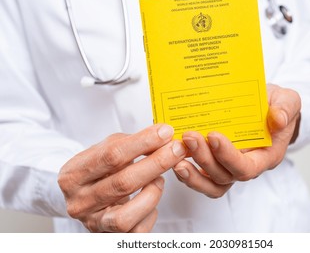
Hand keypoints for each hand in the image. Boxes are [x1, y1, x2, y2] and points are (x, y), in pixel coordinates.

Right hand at [58, 124, 186, 231]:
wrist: (85, 196)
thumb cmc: (99, 169)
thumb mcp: (106, 150)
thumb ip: (131, 143)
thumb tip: (163, 136)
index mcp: (72, 175)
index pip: (111, 155)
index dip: (142, 142)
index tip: (164, 132)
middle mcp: (78, 202)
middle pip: (122, 183)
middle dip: (156, 163)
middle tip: (176, 150)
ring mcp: (92, 222)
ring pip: (126, 215)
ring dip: (152, 193)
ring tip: (160, 178)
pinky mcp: (109, 237)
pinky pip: (136, 230)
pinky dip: (150, 212)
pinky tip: (152, 198)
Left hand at [173, 84, 300, 197]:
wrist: (267, 109)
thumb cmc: (276, 106)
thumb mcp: (287, 100)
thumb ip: (286, 108)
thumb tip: (278, 119)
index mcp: (266, 155)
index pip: (246, 166)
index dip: (228, 155)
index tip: (213, 135)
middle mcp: (247, 166)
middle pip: (224, 175)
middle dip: (204, 159)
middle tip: (189, 137)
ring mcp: (229, 167)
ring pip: (211, 183)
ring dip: (192, 173)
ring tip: (175, 156)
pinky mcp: (216, 163)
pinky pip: (203, 178)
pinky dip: (188, 172)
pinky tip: (174, 157)